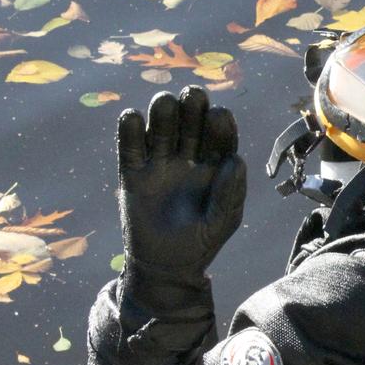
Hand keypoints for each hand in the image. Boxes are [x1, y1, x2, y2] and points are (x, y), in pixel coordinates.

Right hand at [117, 85, 245, 302]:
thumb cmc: (201, 243)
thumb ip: (230, 194)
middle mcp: (189, 154)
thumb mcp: (221, 223)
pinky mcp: (133, 172)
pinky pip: (129, 146)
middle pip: (190, 120)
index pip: (220, 133)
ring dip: (163, 111)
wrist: (166, 266)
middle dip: (192, 106)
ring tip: (164, 105)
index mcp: (215, 162)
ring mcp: (160, 160)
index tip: (219, 117)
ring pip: (161, 126)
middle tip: (192, 98)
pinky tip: (132, 118)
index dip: (220, 121)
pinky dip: (129, 130)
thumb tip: (235, 159)